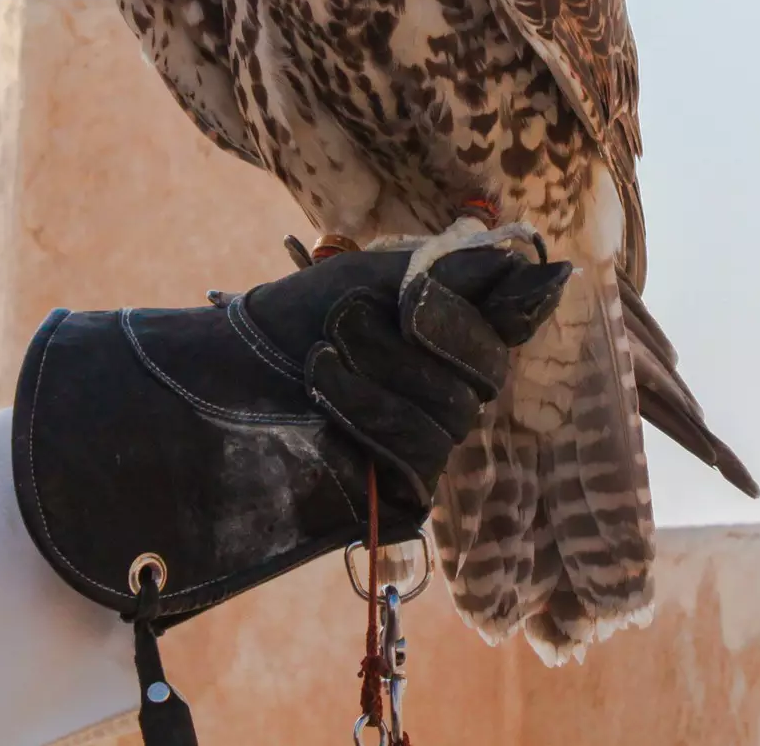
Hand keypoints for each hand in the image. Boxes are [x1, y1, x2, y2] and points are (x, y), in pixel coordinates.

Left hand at [11, 244, 568, 626]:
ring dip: (381, 375)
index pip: (512, 323)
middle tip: (350, 314)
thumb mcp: (375, 276)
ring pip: (451, 415)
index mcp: (453, 334)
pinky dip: (370, 414)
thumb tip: (544, 265)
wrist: (215, 381)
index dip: (485, 310)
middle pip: (486, 371)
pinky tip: (323, 388)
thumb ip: (461, 274)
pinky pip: (421, 457)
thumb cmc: (291, 320)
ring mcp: (430, 443)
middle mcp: (452, 389)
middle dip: (422, 336)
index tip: (421, 292)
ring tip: (321, 356)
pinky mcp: (404, 494)